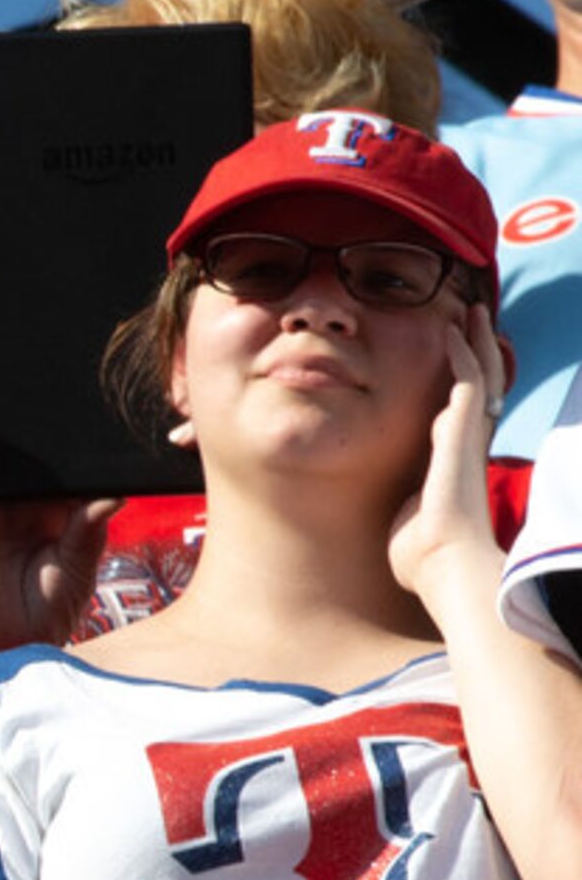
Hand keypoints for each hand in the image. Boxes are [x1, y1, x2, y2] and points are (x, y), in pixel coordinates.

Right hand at [0, 411, 117, 663]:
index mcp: (54, 513)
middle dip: (40, 427)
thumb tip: (111, 492)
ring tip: (18, 400)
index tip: (99, 420)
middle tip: (59, 397)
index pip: (64, 469)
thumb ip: (88, 529)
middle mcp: (19, 504)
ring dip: (0, 429)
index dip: (77, 447)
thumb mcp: (78, 567)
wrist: (5, 645)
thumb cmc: (45, 613)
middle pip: (28, 456)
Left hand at [391, 304, 509, 605]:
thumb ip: (405, 513)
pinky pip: (466, 383)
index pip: (462, 413)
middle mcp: (467, 445)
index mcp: (454, 463)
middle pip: (480, 386)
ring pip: (480, 376)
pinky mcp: (464, 434)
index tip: (457, 361)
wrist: (442, 566)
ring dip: (474, 342)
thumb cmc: (423, 558)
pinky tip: (452, 332)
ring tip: (471, 313)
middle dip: (477, 353)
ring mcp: (469, 437)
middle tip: (472, 321)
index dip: (463, 384)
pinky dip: (461, 355)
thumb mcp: (408, 523)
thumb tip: (398, 528)